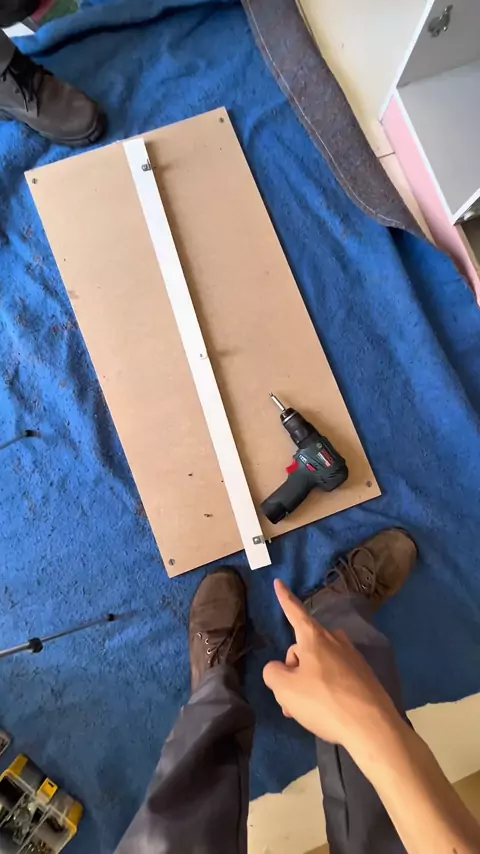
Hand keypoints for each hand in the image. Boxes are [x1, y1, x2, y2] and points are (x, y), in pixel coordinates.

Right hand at [263, 579, 401, 752]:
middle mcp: (335, 641)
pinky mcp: (363, 675)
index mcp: (314, 638)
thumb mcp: (285, 689)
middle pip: (303, 648)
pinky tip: (327, 711)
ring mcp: (352, 657)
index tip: (279, 582)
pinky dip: (325, 689)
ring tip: (305, 711)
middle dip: (292, 671)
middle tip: (288, 701)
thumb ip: (273, 673)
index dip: (284, 599)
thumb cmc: (324, 702)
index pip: (294, 612)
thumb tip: (279, 668)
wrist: (371, 726)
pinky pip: (335, 675)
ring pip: (319, 664)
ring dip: (307, 683)